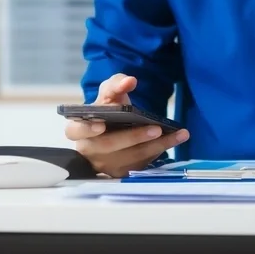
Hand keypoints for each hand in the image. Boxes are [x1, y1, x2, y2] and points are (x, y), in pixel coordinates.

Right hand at [65, 73, 188, 177]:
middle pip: (109, 146)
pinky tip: (174, 139)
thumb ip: (116, 83)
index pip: (76, 130)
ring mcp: (105, 164)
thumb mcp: (109, 93)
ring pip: (130, 158)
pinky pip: (141, 164)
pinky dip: (159, 151)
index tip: (101, 126)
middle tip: (156, 128)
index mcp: (79, 129)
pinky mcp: (121, 173)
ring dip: (155, 146)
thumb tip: (129, 81)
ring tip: (178, 134)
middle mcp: (89, 149)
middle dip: (133, 137)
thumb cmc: (108, 108)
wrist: (115, 126)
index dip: (87, 129)